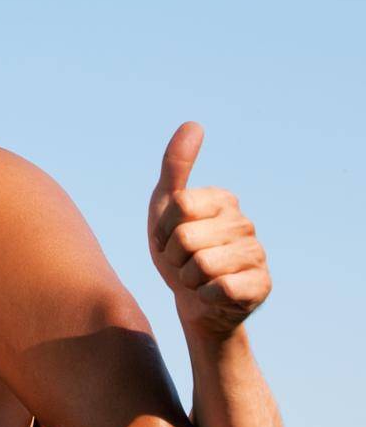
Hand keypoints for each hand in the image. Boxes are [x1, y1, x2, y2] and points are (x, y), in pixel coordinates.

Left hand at [147, 123, 271, 338]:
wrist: (192, 302)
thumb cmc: (176, 251)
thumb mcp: (165, 208)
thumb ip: (175, 166)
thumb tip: (194, 123)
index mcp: (222, 199)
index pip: (179, 206)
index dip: (163, 230)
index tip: (169, 238)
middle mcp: (244, 222)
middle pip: (187, 237)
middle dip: (175, 258)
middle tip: (183, 263)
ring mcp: (257, 253)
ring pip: (203, 265)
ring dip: (189, 279)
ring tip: (197, 278)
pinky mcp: (262, 285)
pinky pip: (221, 289)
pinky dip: (206, 296)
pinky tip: (214, 295)